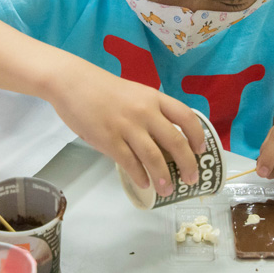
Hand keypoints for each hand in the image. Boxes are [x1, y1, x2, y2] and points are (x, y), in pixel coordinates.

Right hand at [48, 65, 206, 194]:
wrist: (72, 83)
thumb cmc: (104, 89)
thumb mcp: (135, 93)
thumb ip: (150, 112)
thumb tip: (162, 140)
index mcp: (154, 98)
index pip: (186, 117)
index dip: (197, 136)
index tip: (201, 151)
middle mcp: (145, 112)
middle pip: (175, 141)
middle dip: (187, 164)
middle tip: (191, 180)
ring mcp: (126, 126)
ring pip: (153, 157)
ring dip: (164, 177)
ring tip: (168, 189)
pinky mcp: (108, 139)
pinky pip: (129, 163)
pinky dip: (140, 176)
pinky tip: (145, 184)